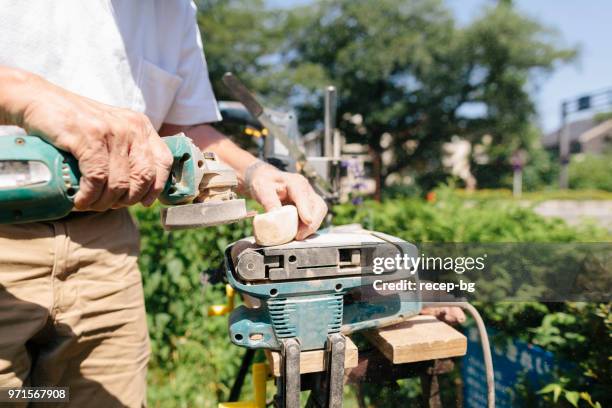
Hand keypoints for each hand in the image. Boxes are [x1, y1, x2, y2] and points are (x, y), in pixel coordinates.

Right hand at [18, 73, 172, 210]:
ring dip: (104, 203)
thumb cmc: (75, 123)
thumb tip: (142, 189)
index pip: (163, 162)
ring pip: (119, 184)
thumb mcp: (111, 132)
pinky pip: (97, 179)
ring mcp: (111, 132)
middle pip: (143, 178)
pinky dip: (88, 196)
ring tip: (90, 204)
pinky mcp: (89, 137)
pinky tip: (80, 200)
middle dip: (127, 200)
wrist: (38, 100)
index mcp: (141, 126)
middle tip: (109, 204)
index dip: (157, 188)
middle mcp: (131, 127)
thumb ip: (128, 151)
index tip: (143, 202)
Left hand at [246, 162, 327, 239]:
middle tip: (299, 236)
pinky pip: (314, 219)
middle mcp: (306, 190)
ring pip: (319, 213)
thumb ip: (268, 200)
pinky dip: (307, 228)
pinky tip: (297, 233)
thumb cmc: (264, 182)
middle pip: (318, 206)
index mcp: (295, 182)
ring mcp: (309, 199)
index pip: (303, 196)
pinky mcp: (308, 208)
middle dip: (313, 223)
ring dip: (311, 227)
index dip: (306, 209)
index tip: (307, 221)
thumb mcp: (262, 188)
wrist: (267, 180)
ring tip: (297, 236)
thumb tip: (274, 215)